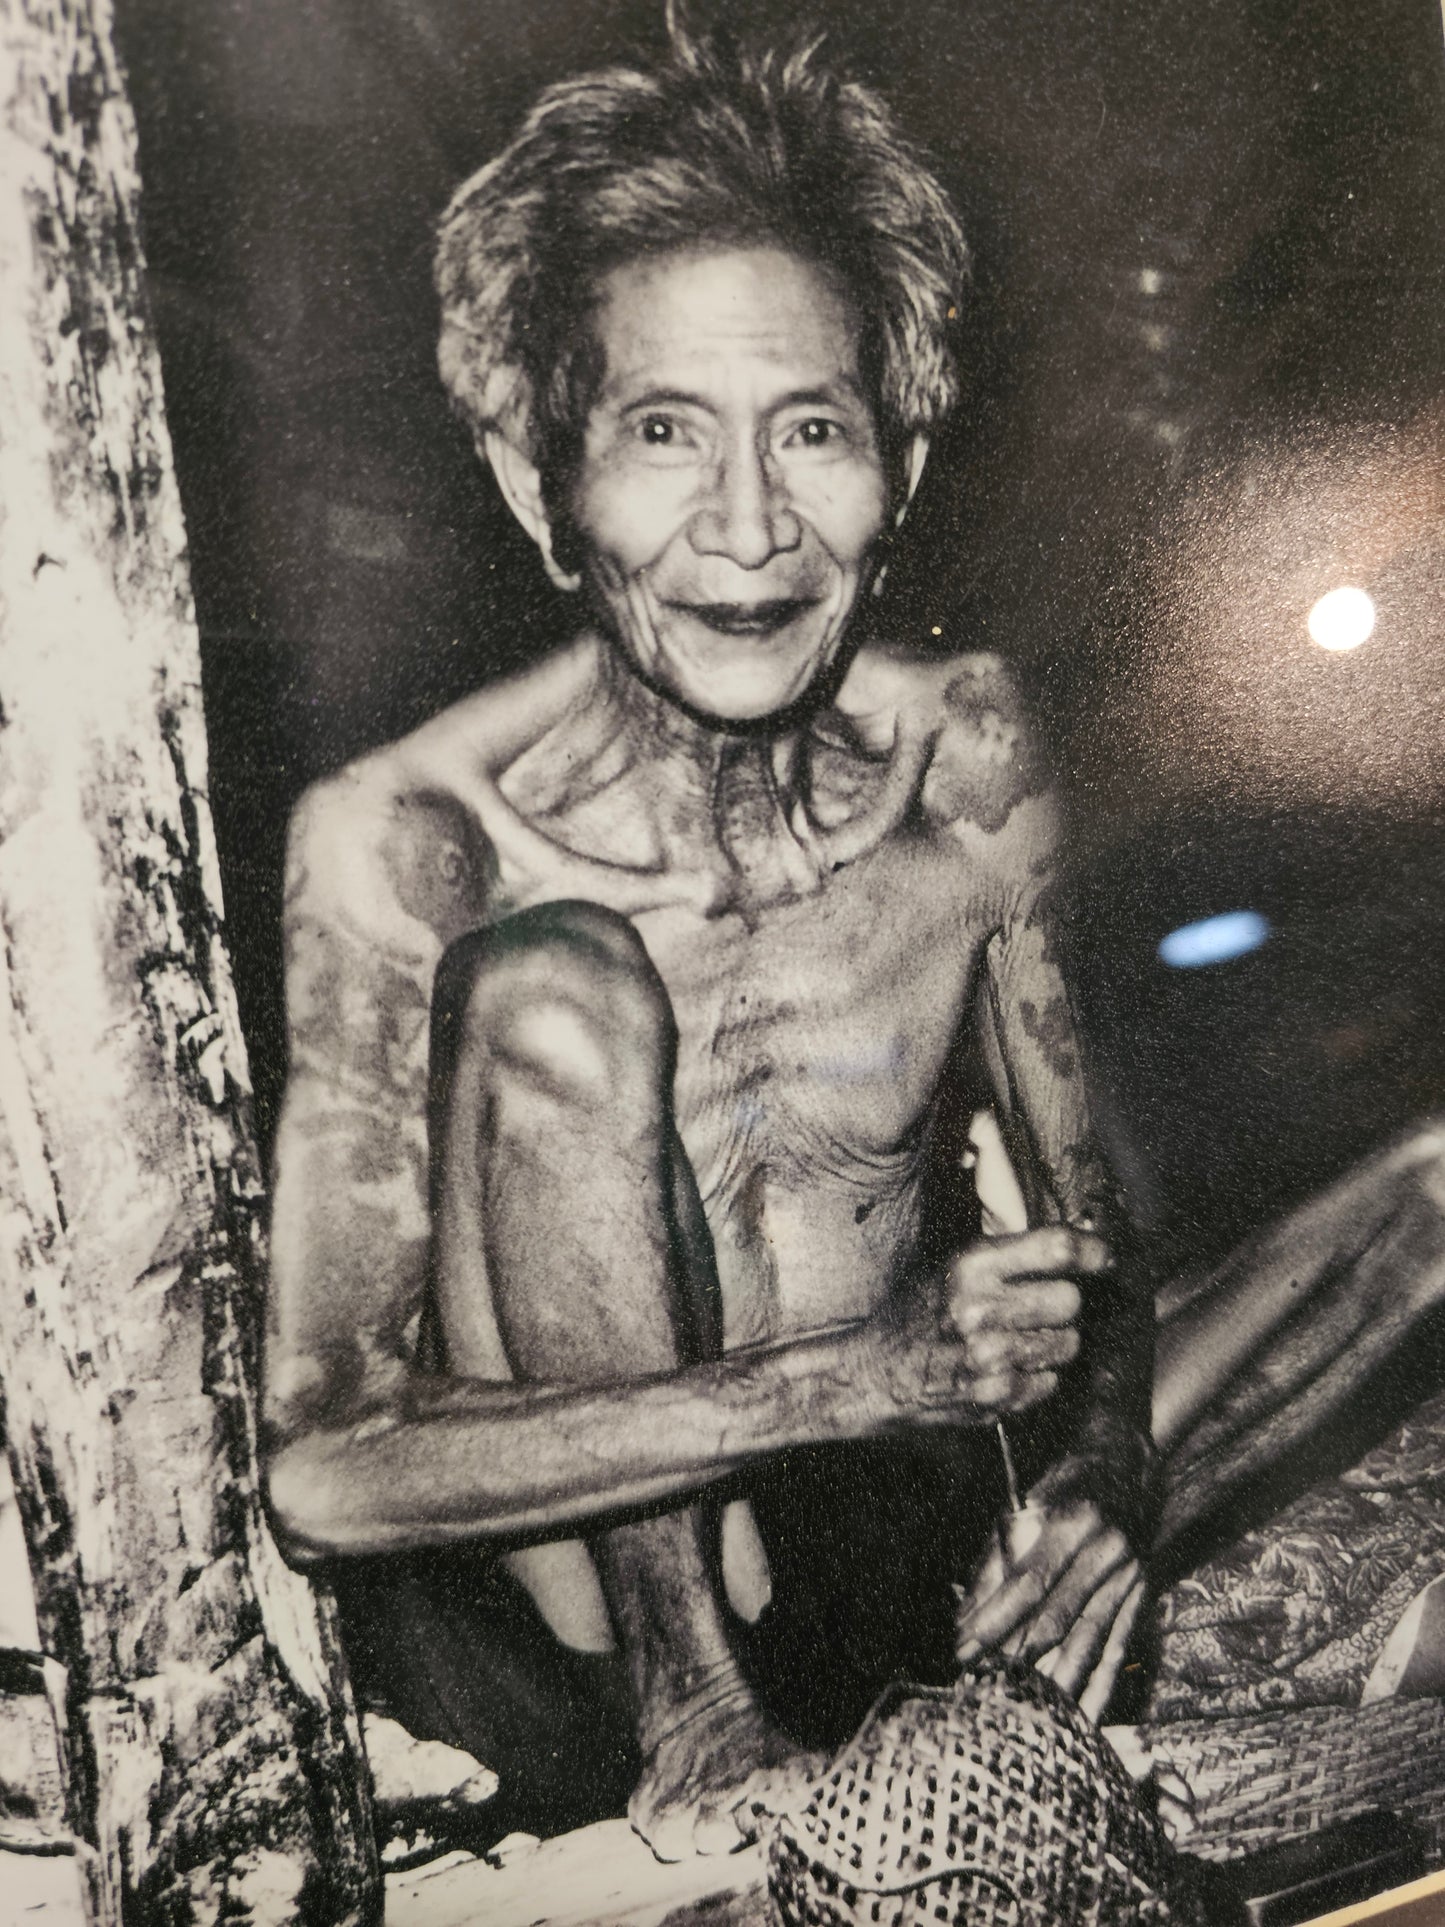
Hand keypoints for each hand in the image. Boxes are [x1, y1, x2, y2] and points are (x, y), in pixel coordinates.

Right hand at [850, 1227, 1107, 1431]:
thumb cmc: (918, 1311)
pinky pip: (1051, 1382)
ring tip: (1015, 1339)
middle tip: (1035, 1307)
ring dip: (1052, 1341)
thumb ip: (1010, 1254)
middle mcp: (982, 1309)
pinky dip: (1036, 1376)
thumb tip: (1080, 1246)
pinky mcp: (996, 1397)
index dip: (1092, 1250)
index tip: (1104, 1257)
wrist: (874, 1371)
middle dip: (1060, 1303)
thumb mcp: (951, 1264)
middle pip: (1070, 1300)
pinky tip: (1004, 1367)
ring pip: (1068, 1344)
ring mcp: (990, 1358)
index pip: (1057, 1249)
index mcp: (971, 1265)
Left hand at [955, 1467, 1145, 1721]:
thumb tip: (966, 1615)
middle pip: (1057, 1619)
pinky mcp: (1142, 1595)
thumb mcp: (1025, 1507)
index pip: (1026, 1585)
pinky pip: (1119, 1648)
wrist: (1129, 1460)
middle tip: (984, 1691)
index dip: (993, 1622)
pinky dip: (1102, 1685)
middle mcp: (1106, 1552)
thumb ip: (997, 1560)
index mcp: (1071, 1522)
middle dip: (1016, 1659)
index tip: (961, 1650)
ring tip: (1030, 1718)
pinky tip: (1085, 1717)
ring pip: (1091, 1642)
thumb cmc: (1064, 1483)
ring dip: (1058, 1684)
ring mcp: (1129, 1577)